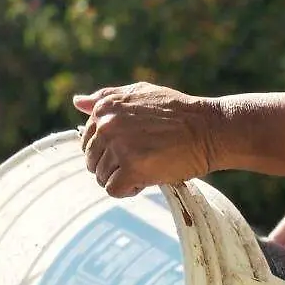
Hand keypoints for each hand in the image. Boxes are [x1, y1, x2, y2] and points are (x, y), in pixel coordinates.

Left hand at [73, 83, 220, 197]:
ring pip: (102, 178)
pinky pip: (114, 190)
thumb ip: (105, 98)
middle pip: (93, 162)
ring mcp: (117, 146)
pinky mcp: (130, 167)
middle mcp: (106, 125)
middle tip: (143, 158)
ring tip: (148, 165)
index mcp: (104, 108)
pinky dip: (129, 190)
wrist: (208, 130)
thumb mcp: (139, 94)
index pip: (88, 142)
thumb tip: (76, 102)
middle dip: (114, 166)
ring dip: (123, 178)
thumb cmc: (177, 113)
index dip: (110, 151)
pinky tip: (148, 177)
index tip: (134, 146)